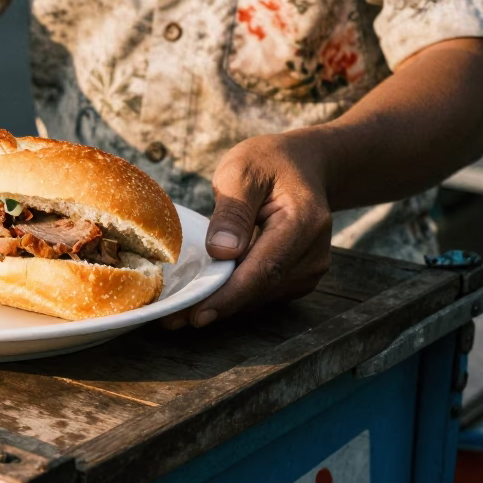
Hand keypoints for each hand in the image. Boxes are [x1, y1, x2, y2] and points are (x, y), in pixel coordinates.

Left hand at [161, 132, 332, 329]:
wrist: (303, 165)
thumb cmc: (269, 162)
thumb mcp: (243, 170)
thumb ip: (232, 211)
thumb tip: (222, 253)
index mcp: (303, 222)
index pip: (264, 269)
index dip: (229, 296)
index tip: (196, 314)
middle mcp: (313, 253)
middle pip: (260, 290)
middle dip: (215, 306)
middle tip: (170, 319)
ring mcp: (309, 268)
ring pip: (260, 297)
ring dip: (221, 305)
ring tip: (178, 311)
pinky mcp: (299, 277)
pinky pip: (262, 293)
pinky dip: (233, 295)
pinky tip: (204, 294)